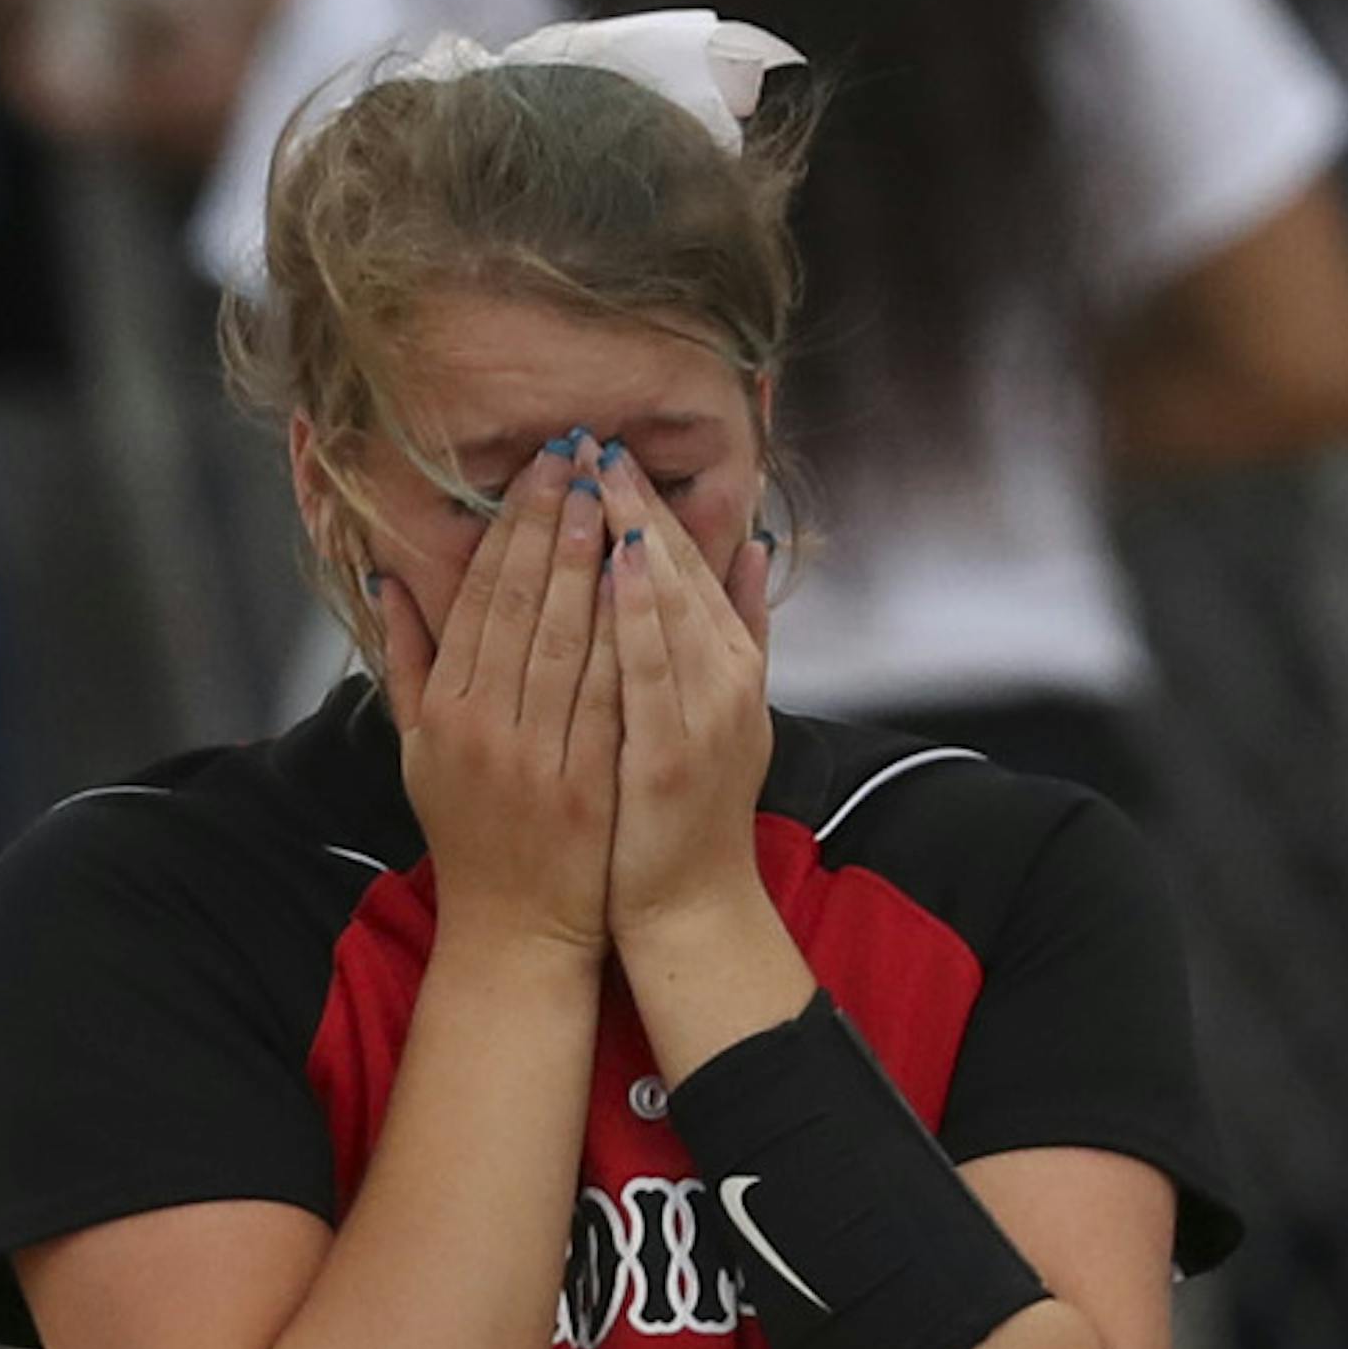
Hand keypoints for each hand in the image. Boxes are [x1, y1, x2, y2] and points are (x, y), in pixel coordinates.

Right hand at [379, 441, 620, 959]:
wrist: (516, 927)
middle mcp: (482, 726)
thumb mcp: (419, 750)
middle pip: (519, 605)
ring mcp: (534, 755)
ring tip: (609, 495)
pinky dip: (620, 635)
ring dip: (587, 561)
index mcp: (444, 710)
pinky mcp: (585, 782)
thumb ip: (406, 662)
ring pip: (562, 639)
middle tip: (578, 456)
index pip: (478, 598)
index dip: (508, 529)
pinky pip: (605, 694)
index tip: (536, 472)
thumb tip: (389, 579)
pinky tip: (640, 583)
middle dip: (550, 523)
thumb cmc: (472, 832)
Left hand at [598, 449, 772, 945]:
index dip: (652, 504)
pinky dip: (633, 615)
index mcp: (732, 664)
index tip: (612, 452)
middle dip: (635, 503)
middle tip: (593, 441)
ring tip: (598, 479)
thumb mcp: (730, 709)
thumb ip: (740, 628)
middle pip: (678, 575)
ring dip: (632, 538)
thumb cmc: (689, 811)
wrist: (690, 907)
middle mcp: (726, 680)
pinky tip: (612, 565)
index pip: (689, 565)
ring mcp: (703, 716)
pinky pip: (647, 672)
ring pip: (666, 608)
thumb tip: (754, 545)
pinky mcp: (669, 755)